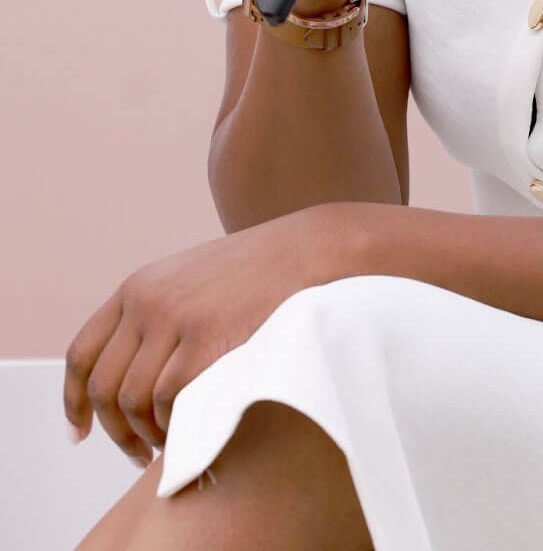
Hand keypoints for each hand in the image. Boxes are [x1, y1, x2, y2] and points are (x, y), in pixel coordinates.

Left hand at [63, 206, 349, 467]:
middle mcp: (147, 300)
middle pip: (104, 387)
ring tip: (166, 445)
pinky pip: (169, 400)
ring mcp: (175, 318)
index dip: (74, 401)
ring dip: (145, 435)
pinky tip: (189, 430)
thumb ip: (157, 315)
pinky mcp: (207, 338)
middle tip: (137, 452)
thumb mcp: (191, 280)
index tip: (83, 432)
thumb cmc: (258, 273)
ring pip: (133, 400)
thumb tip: (133, 376)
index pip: (83, 354)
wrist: (308, 250)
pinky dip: (173, 425)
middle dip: (116, 431)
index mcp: (138, 286)